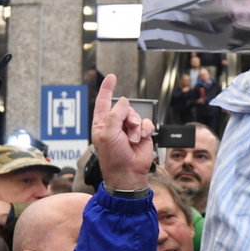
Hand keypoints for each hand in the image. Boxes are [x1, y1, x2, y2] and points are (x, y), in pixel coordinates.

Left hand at [90, 74, 153, 190]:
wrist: (128, 173)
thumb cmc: (113, 157)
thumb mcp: (108, 133)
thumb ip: (115, 114)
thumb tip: (124, 102)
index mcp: (102, 123)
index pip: (103, 101)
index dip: (107, 89)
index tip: (111, 77)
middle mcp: (115, 124)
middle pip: (124, 107)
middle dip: (127, 117)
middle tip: (126, 130)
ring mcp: (129, 129)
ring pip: (136, 114)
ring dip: (136, 127)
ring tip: (132, 140)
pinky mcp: (142, 133)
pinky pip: (146, 123)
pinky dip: (145, 130)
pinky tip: (141, 139)